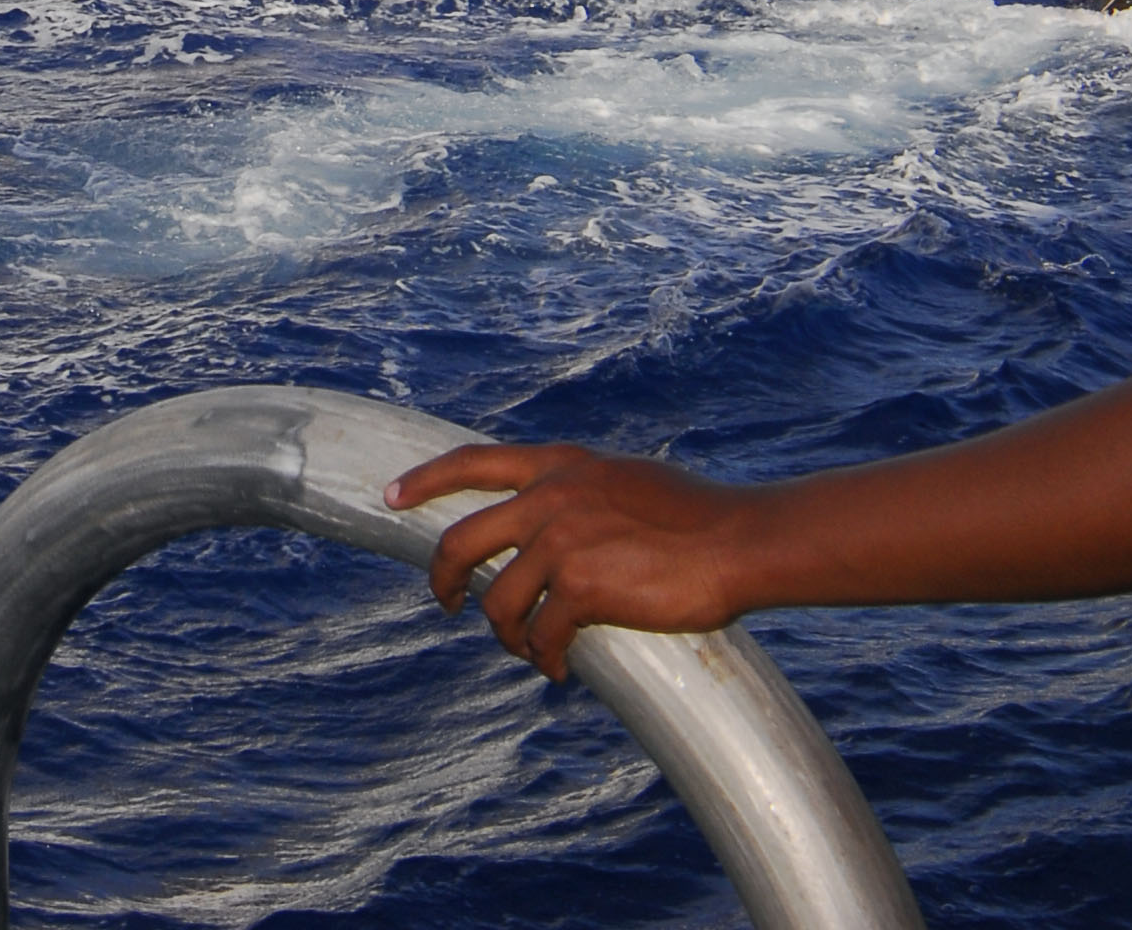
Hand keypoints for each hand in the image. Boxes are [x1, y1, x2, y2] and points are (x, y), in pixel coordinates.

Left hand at [387, 445, 765, 681]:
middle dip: (442, 579)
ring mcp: (563, 539)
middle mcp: (552, 495)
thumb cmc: (696, 517)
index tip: (391, 497)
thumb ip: (580, 491)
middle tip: (447, 604)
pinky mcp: (582, 586)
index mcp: (561, 465)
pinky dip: (544, 660)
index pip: (472, 461)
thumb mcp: (624, 479)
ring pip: (498, 601)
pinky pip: (540, 635)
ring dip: (508, 635)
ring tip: (531, 649)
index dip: (426, 481)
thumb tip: (550, 521)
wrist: (740, 540)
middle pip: (461, 540)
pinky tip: (561, 670)